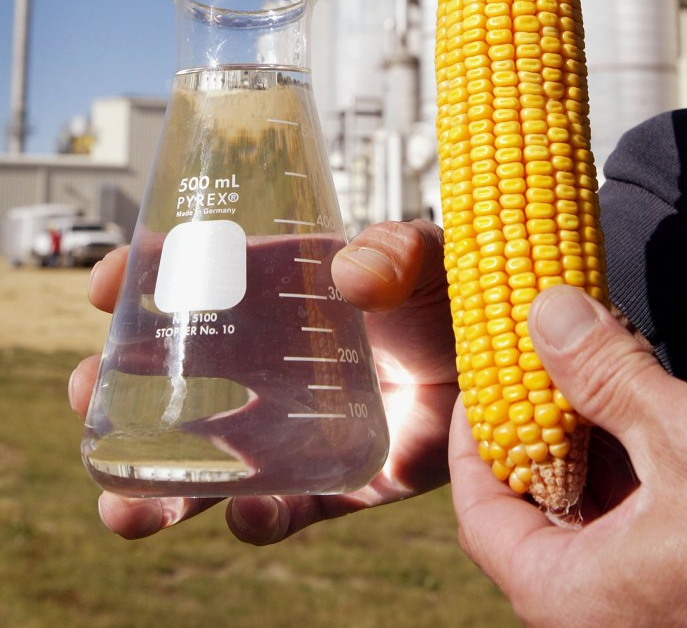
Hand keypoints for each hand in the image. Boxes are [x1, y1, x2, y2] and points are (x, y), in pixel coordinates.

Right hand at [68, 219, 456, 542]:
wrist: (519, 370)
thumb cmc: (459, 298)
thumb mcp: (431, 257)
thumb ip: (400, 250)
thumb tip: (350, 273)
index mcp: (280, 293)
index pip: (193, 281)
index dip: (141, 280)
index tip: (106, 285)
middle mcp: (271, 363)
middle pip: (173, 380)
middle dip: (114, 391)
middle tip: (84, 393)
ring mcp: (294, 429)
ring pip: (206, 463)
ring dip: (155, 485)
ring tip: (123, 506)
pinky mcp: (333, 483)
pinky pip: (285, 509)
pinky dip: (256, 519)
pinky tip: (245, 515)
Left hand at [450, 284, 686, 627]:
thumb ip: (606, 374)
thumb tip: (545, 311)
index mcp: (576, 598)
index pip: (480, 517)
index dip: (471, 441)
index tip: (483, 379)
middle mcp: (599, 616)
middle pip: (529, 515)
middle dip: (533, 431)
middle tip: (537, 362)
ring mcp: (643, 608)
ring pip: (581, 520)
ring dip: (582, 445)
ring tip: (589, 373)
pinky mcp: (682, 593)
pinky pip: (627, 530)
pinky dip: (623, 472)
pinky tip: (638, 413)